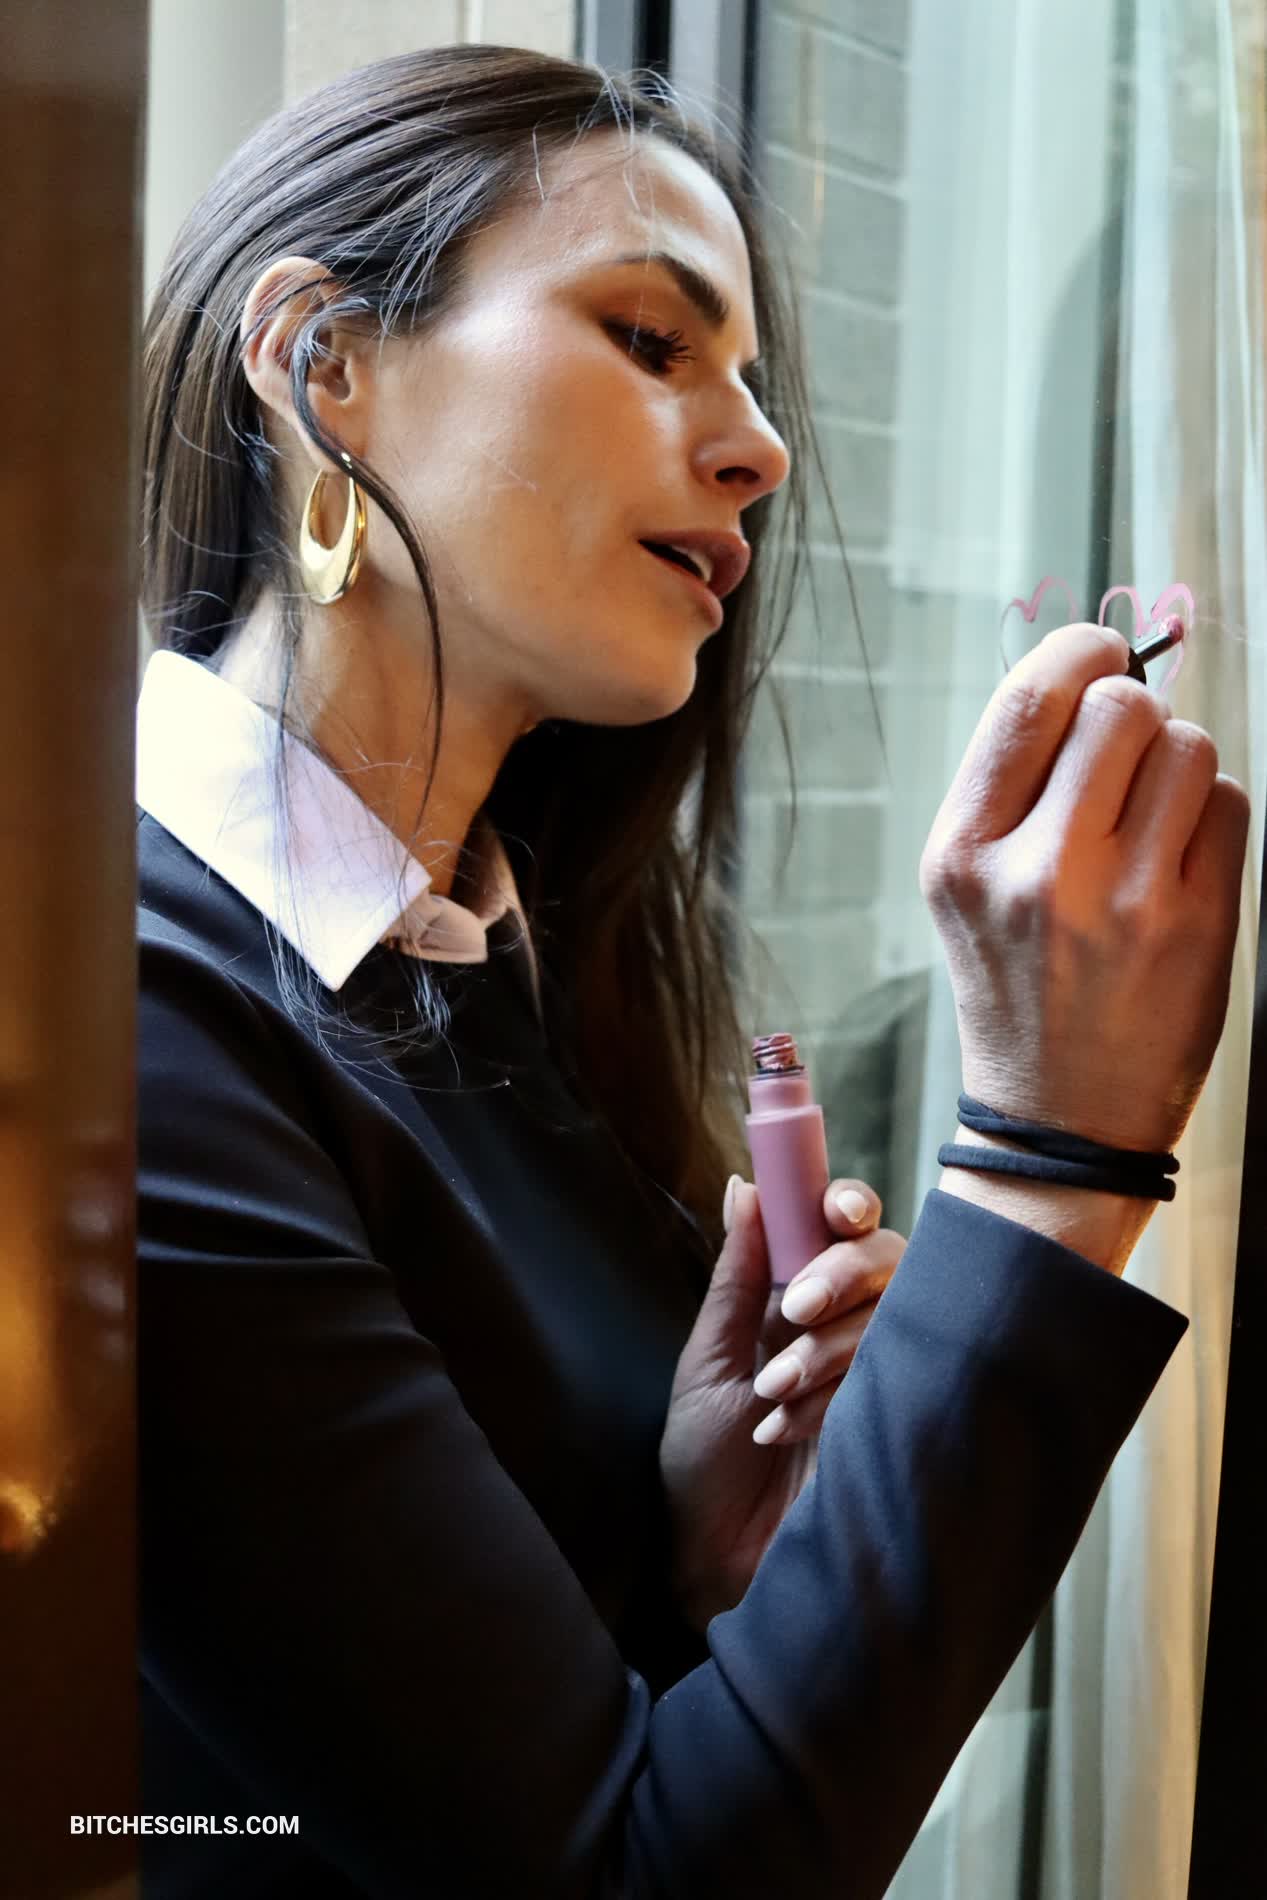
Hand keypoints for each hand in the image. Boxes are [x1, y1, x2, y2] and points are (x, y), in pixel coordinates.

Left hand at [659, 1176, 904, 1631]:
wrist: (718, 1565)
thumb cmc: (704, 1468)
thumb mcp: (708, 1362)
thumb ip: (737, 1276)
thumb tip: (745, 1186)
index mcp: (797, 1300)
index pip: (844, 1226)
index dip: (849, 1204)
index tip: (833, 1209)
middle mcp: (848, 1327)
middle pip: (886, 1256)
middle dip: (842, 1273)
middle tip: (796, 1310)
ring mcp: (882, 1373)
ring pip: (895, 1314)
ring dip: (827, 1350)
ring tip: (770, 1399)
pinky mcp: (904, 1420)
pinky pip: (904, 1374)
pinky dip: (841, 1394)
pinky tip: (793, 1428)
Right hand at [920, 622, 1249, 1153]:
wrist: (1056, 1123)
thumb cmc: (1017, 989)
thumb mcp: (971, 888)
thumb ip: (1016, 785)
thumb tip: (1097, 673)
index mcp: (962, 853)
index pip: (1031, 699)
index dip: (1080, 650)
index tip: (1101, 653)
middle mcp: (1035, 871)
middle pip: (1120, 705)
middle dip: (1134, 715)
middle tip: (1125, 762)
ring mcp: (1122, 900)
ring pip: (1185, 747)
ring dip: (1178, 768)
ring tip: (1150, 829)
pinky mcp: (1196, 926)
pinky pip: (1229, 804)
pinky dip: (1212, 818)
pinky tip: (1180, 868)